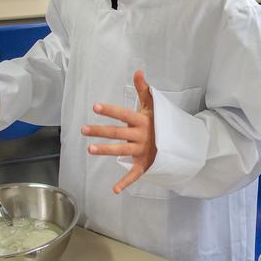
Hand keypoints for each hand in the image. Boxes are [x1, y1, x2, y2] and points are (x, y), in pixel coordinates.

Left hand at [83, 70, 155, 193]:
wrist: (177, 142)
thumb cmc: (160, 122)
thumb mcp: (153, 105)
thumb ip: (144, 89)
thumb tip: (138, 71)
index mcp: (142, 121)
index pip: (124, 114)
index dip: (110, 110)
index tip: (96, 106)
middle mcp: (141, 136)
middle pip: (118, 133)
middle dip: (100, 131)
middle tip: (83, 129)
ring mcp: (142, 151)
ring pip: (121, 151)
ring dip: (106, 150)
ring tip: (89, 149)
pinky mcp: (144, 164)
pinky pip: (134, 174)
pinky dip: (125, 183)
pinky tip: (114, 189)